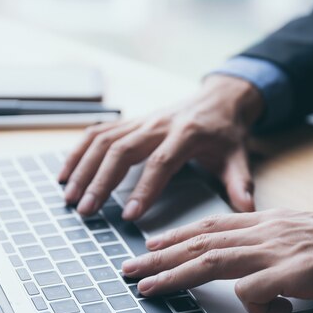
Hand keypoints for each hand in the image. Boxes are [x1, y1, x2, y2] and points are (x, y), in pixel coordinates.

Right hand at [58, 75, 264, 219]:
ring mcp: (140, 120)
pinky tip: (65, 173)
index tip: (128, 215)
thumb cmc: (227, 131)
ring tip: (69, 196)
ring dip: (83, 168)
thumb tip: (247, 209)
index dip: (144, 189)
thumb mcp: (239, 155)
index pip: (160, 163)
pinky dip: (78, 152)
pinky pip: (97, 133)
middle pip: (122, 150)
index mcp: (187, 133)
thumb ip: (240, 182)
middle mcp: (158, 124)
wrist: (219, 97)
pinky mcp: (130, 122)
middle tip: (86, 211)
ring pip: (103, 141)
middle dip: (100, 182)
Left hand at [122, 209, 312, 312]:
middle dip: (160, 257)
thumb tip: (253, 275)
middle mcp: (268, 231)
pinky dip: (251, 302)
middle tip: (128, 270)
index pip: (211, 227)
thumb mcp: (303, 240)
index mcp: (268, 223)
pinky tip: (263, 310)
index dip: (177, 237)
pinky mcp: (302, 270)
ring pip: (215, 259)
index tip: (150, 247)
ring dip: (176, 274)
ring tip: (147, 287)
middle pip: (201, 242)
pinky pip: (259, 287)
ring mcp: (283, 249)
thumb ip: (273, 250)